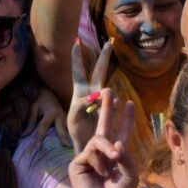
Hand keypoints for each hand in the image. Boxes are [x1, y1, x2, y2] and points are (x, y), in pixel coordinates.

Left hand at [29, 86, 69, 147]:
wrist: (47, 91)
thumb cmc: (39, 99)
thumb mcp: (33, 108)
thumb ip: (30, 121)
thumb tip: (25, 134)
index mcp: (51, 112)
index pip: (44, 127)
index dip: (39, 138)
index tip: (37, 147)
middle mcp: (60, 115)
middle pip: (61, 129)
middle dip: (63, 138)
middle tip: (66, 146)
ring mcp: (65, 116)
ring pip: (67, 128)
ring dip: (68, 136)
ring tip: (70, 146)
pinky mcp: (66, 117)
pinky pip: (67, 126)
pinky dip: (68, 133)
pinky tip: (70, 141)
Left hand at [67, 38, 112, 152]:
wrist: (85, 146)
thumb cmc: (76, 130)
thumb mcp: (73, 116)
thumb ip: (82, 104)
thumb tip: (96, 95)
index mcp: (79, 92)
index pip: (78, 71)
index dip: (77, 57)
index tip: (76, 41)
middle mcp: (92, 93)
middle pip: (99, 71)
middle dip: (104, 57)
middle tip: (109, 43)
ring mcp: (103, 102)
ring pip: (109, 88)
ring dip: (108, 92)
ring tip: (109, 101)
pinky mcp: (111, 111)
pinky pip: (114, 104)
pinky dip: (112, 106)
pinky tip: (111, 110)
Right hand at [69, 92, 136, 187]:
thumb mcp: (130, 174)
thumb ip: (127, 157)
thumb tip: (117, 143)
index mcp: (116, 154)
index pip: (121, 132)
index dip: (125, 118)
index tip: (129, 103)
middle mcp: (102, 152)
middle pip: (104, 124)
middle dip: (107, 108)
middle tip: (108, 90)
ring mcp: (89, 155)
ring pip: (99, 139)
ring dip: (109, 148)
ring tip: (115, 159)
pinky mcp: (79, 161)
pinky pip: (91, 152)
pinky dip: (99, 161)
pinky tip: (100, 174)